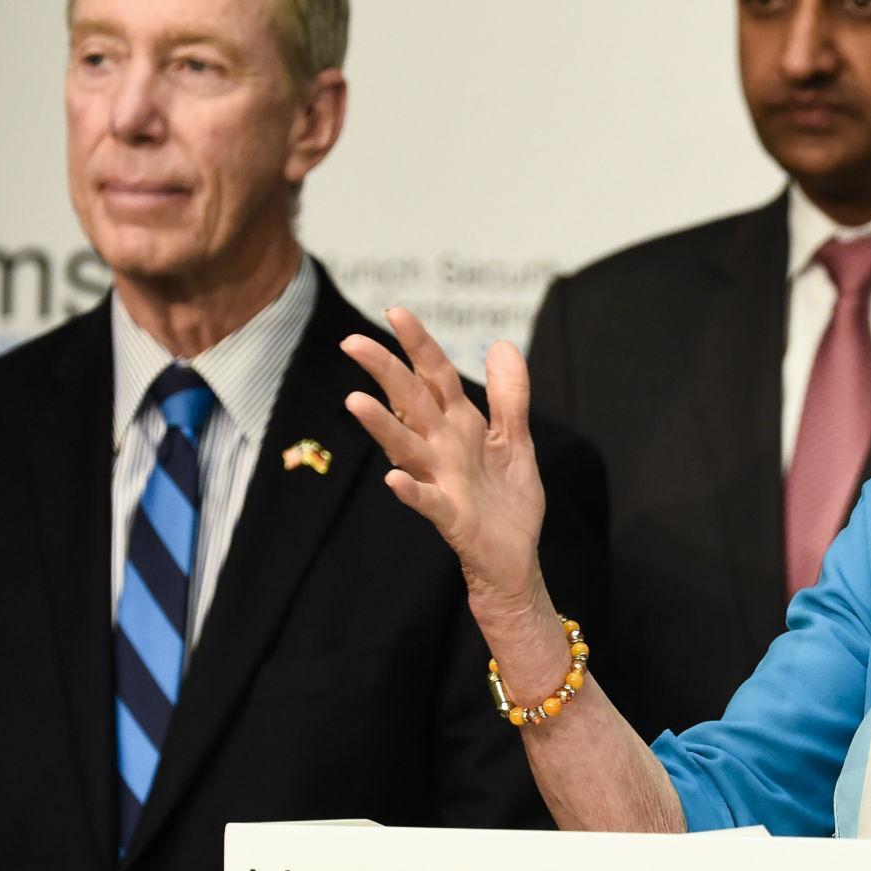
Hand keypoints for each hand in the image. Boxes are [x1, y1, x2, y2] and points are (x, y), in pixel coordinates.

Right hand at [341, 307, 545, 612]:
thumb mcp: (514, 439)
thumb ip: (508, 395)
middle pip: (412, 403)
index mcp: (461, 426)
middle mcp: (443, 449)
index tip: (395, 311)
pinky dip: (411, 491)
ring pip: (407, 447)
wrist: (516, 558)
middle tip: (354, 342)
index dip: (419, 346)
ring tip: (356, 401)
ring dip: (382, 426)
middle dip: (386, 372)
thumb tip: (501, 344)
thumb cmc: (507, 500)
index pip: (435, 377)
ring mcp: (442, 481)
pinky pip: (426, 501)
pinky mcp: (451, 517)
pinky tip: (393, 479)